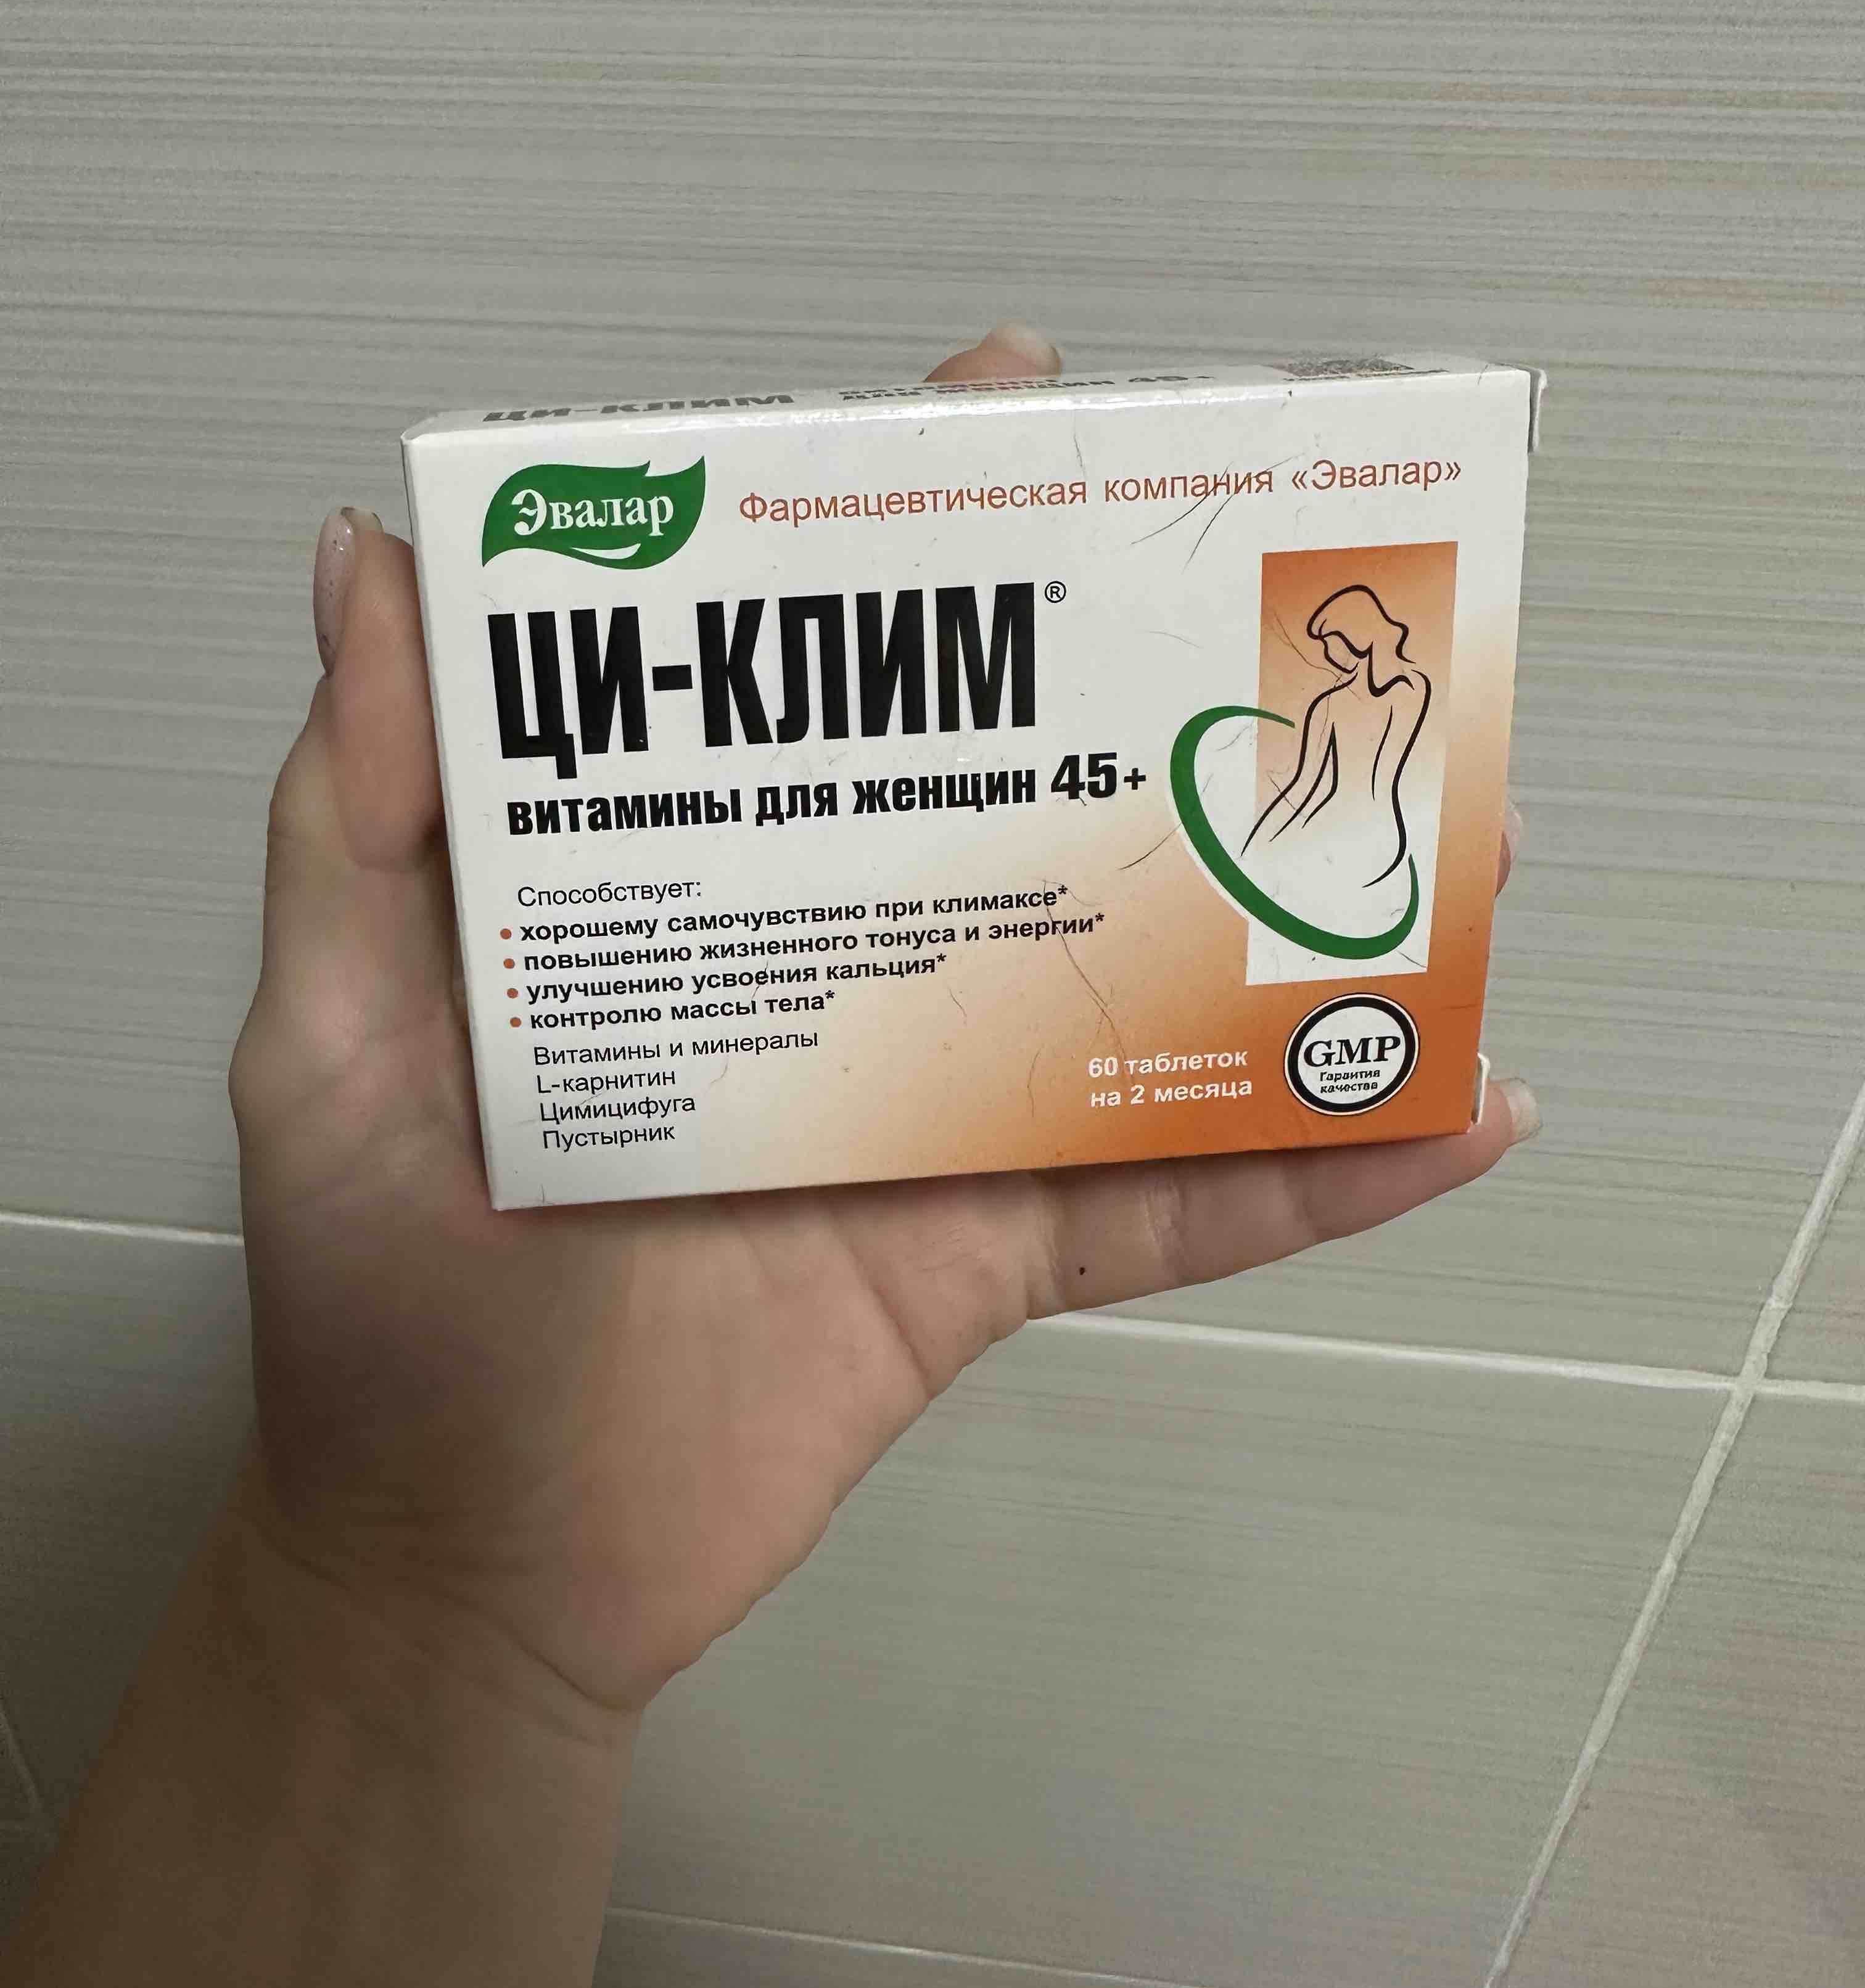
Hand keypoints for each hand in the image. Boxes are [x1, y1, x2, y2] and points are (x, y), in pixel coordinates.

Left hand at [229, 324, 1534, 1741]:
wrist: (464, 1575)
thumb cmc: (379, 1299)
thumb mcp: (328, 1035)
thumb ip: (359, 811)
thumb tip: (371, 557)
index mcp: (679, 886)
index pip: (805, 678)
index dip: (902, 535)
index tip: (1018, 412)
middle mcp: (822, 972)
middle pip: (1005, 801)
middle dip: (1152, 699)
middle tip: (1295, 613)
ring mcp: (921, 1117)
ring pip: (1132, 991)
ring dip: (1293, 922)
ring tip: (1459, 847)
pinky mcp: (982, 1263)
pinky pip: (1169, 1210)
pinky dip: (1313, 1177)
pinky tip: (1451, 1116)